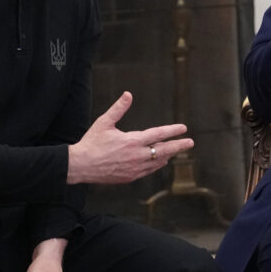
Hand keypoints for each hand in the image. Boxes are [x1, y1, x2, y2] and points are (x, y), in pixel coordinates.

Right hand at [67, 92, 192, 183]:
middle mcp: (136, 156)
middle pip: (164, 151)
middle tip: (190, 143)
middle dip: (178, 146)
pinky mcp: (130, 177)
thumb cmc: (91, 142)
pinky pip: (148, 171)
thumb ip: (118, 108)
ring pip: (157, 162)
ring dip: (168, 155)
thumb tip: (128, 94)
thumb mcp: (104, 122)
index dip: (172, 131)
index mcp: (132, 141)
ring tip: (176, 151)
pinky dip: (156, 165)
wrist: (80, 166)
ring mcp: (134, 169)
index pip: (158, 135)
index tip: (184, 128)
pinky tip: (160, 161)